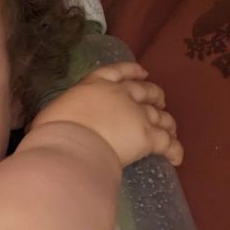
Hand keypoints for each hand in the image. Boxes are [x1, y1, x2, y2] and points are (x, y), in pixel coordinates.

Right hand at [32, 62, 181, 167]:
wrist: (69, 146)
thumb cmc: (53, 130)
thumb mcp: (55, 110)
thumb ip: (67, 110)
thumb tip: (62, 121)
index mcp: (96, 85)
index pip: (118, 72)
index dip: (133, 71)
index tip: (143, 73)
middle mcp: (121, 95)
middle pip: (146, 91)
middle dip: (155, 96)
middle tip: (160, 103)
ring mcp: (137, 115)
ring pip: (161, 116)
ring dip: (167, 123)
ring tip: (170, 130)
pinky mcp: (147, 137)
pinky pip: (168, 143)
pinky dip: (174, 150)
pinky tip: (176, 159)